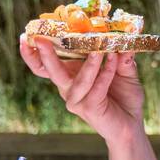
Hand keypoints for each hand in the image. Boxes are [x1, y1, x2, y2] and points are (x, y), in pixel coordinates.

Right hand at [18, 34, 144, 143]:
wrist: (131, 124)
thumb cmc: (124, 96)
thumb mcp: (123, 70)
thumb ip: (122, 55)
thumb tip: (124, 37)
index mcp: (69, 74)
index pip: (44, 64)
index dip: (32, 52)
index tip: (27, 34)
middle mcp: (67, 87)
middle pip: (48, 71)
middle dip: (44, 54)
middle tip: (42, 39)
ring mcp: (76, 100)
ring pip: (76, 80)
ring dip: (90, 62)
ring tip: (101, 48)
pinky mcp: (88, 109)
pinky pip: (96, 88)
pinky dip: (106, 73)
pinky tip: (115, 60)